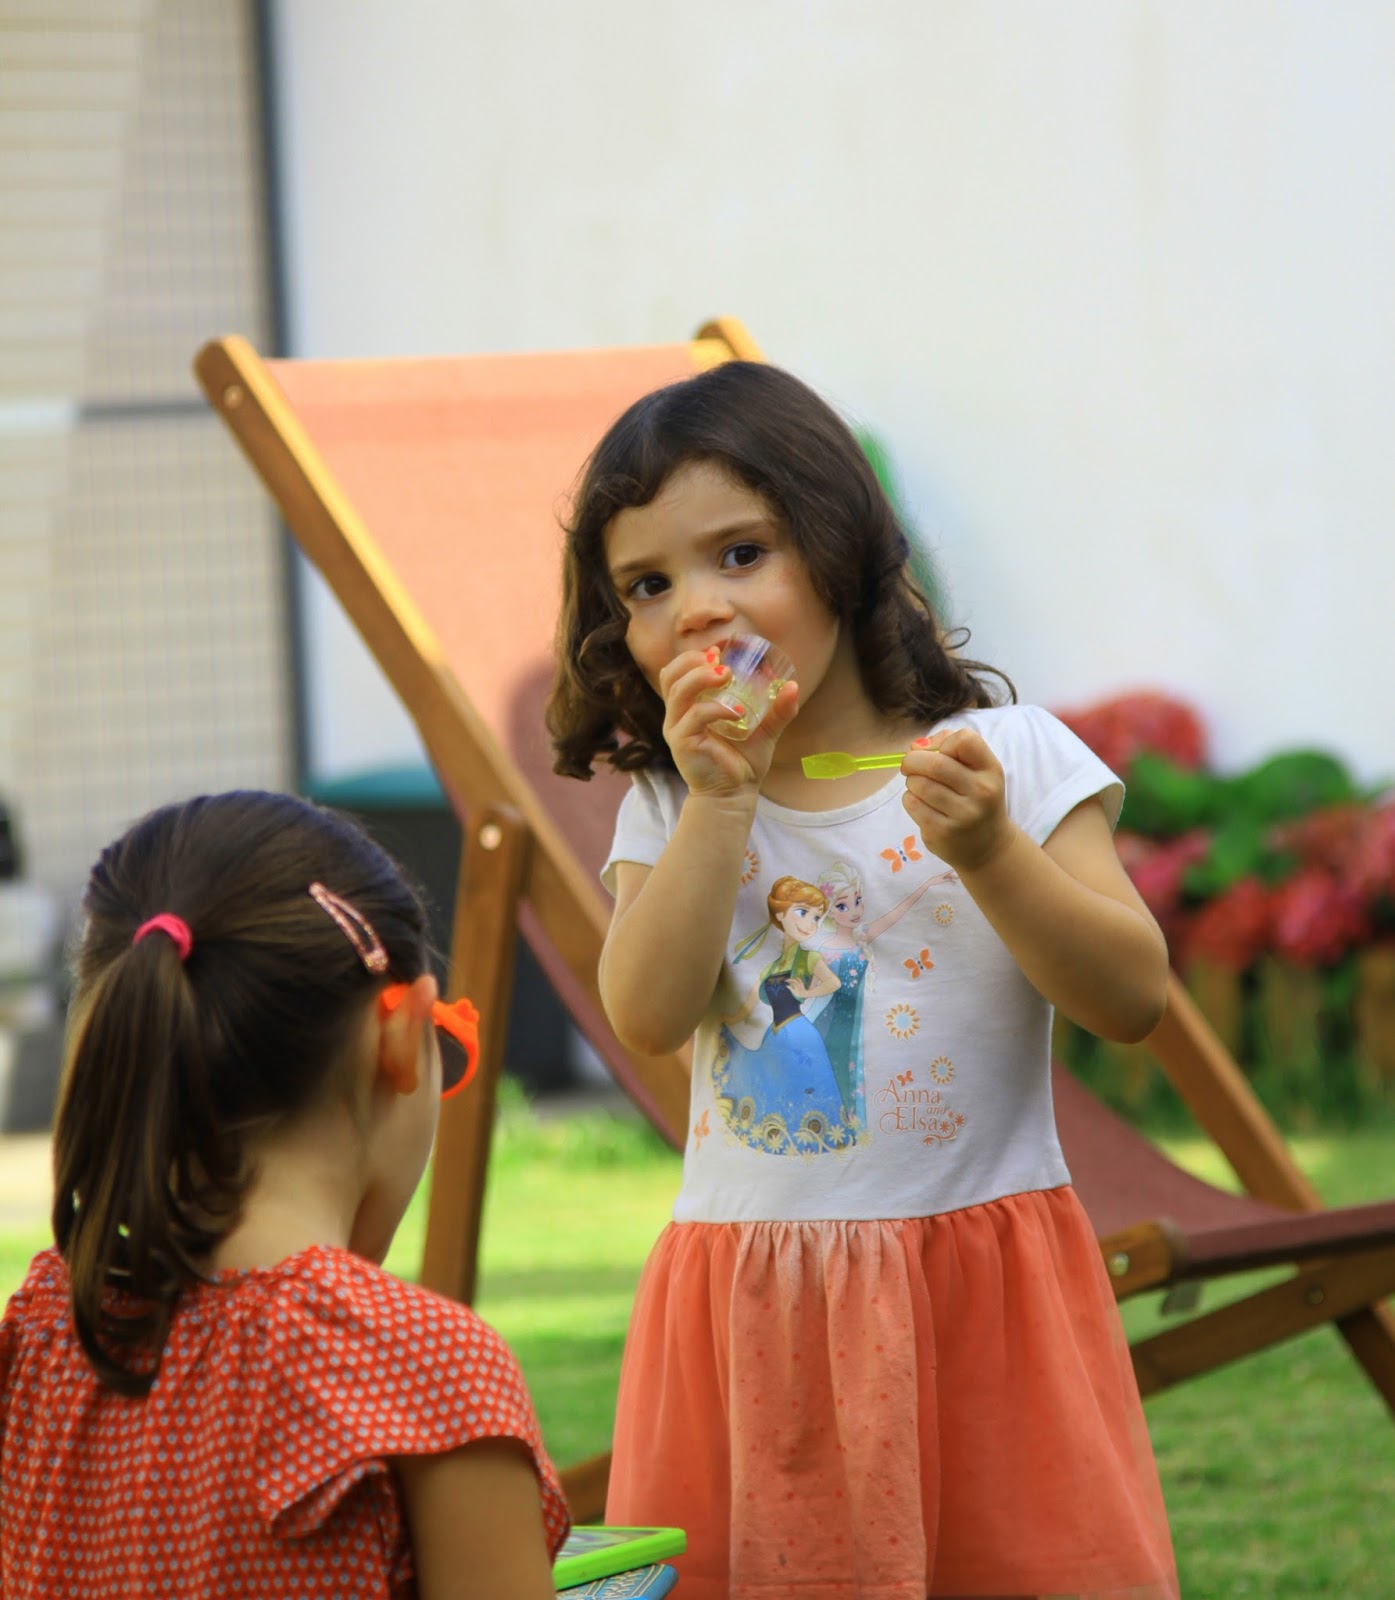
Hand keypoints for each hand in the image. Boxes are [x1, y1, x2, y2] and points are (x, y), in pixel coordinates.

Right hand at [659, 647, 799, 798]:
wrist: (734, 796)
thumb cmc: (742, 763)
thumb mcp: (764, 731)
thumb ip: (777, 710)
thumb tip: (792, 686)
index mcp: (689, 708)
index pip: (676, 673)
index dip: (692, 658)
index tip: (717, 652)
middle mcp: (677, 716)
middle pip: (670, 676)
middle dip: (693, 662)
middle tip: (721, 663)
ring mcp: (677, 729)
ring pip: (678, 691)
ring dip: (701, 677)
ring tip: (727, 674)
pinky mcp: (683, 743)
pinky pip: (694, 717)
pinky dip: (716, 708)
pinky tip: (737, 711)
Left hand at [901, 729, 1014, 872]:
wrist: (988, 846)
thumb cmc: (976, 799)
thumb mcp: (977, 771)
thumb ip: (949, 749)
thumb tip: (915, 747)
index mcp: (991, 769)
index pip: (965, 739)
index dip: (945, 742)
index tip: (940, 753)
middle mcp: (981, 791)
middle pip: (934, 763)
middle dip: (913, 761)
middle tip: (909, 766)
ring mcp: (963, 814)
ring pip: (919, 784)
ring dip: (911, 781)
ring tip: (920, 787)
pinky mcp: (943, 832)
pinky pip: (912, 804)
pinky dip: (910, 799)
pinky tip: (921, 804)